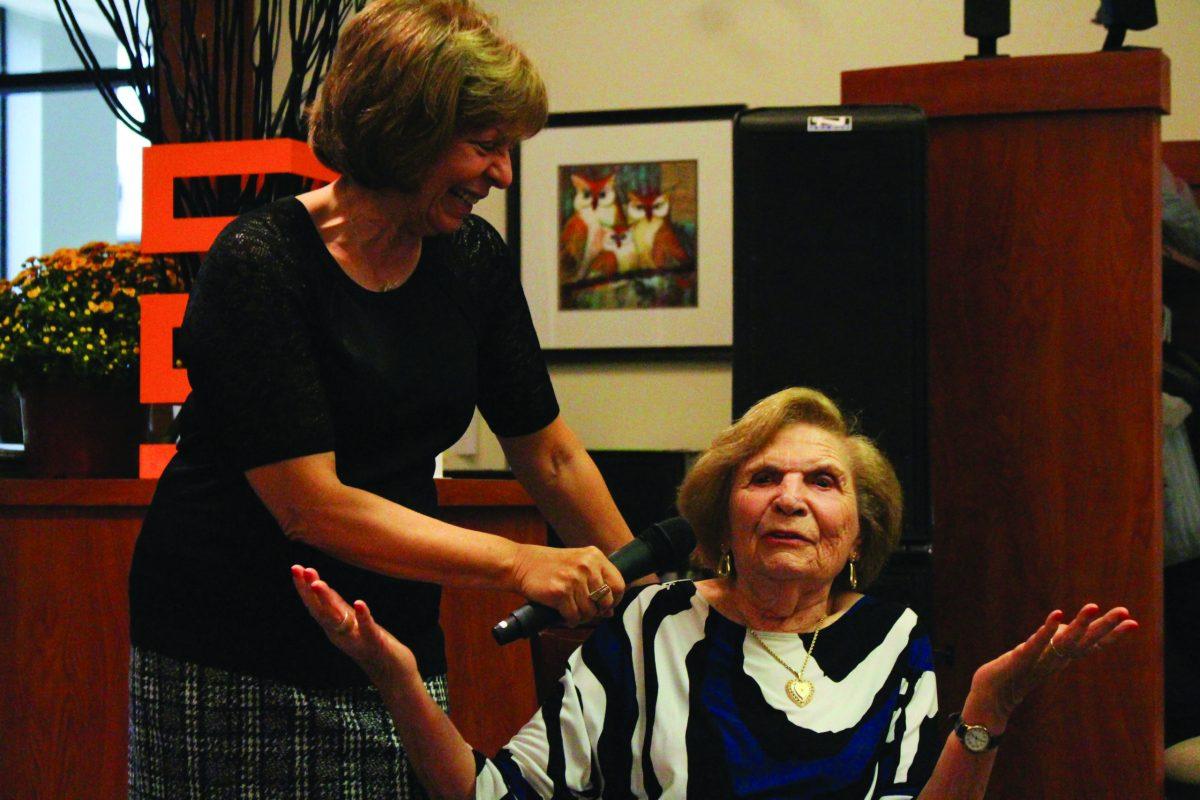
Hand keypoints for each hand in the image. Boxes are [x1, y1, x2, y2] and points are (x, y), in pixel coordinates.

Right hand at [290, 564, 417, 683]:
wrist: (392, 675)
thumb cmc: (370, 644)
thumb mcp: (350, 622)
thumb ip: (335, 606)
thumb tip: (317, 583)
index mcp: (334, 628)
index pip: (316, 606)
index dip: (304, 588)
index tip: (295, 568)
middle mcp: (340, 634)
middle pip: (320, 611)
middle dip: (308, 591)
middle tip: (297, 570)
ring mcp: (356, 640)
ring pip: (337, 620)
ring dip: (327, 601)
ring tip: (317, 583)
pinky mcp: (375, 644)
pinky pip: (367, 629)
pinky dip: (362, 616)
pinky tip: (359, 602)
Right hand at [507, 544, 624, 625]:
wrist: (520, 563)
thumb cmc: (548, 566)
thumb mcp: (576, 565)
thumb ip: (595, 582)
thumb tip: (609, 611)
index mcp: (594, 556)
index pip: (619, 584)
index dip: (615, 600)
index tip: (606, 606)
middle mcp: (586, 565)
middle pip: (605, 601)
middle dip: (596, 611)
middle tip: (584, 610)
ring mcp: (573, 578)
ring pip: (589, 612)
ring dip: (581, 616)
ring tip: (570, 609)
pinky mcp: (560, 592)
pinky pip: (574, 616)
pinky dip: (569, 620)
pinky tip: (563, 613)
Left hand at [965, 604, 1137, 727]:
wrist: (991, 698)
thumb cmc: (1014, 674)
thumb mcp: (1038, 655)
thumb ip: (1052, 643)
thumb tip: (1065, 627)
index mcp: (1061, 658)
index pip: (1091, 644)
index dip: (1111, 634)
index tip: (1133, 622)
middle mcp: (1055, 660)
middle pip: (1085, 641)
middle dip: (1105, 627)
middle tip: (1126, 612)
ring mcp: (1040, 660)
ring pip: (1065, 641)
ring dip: (1080, 624)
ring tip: (1093, 606)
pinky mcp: (1021, 658)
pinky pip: (1037, 643)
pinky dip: (1047, 630)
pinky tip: (1057, 614)